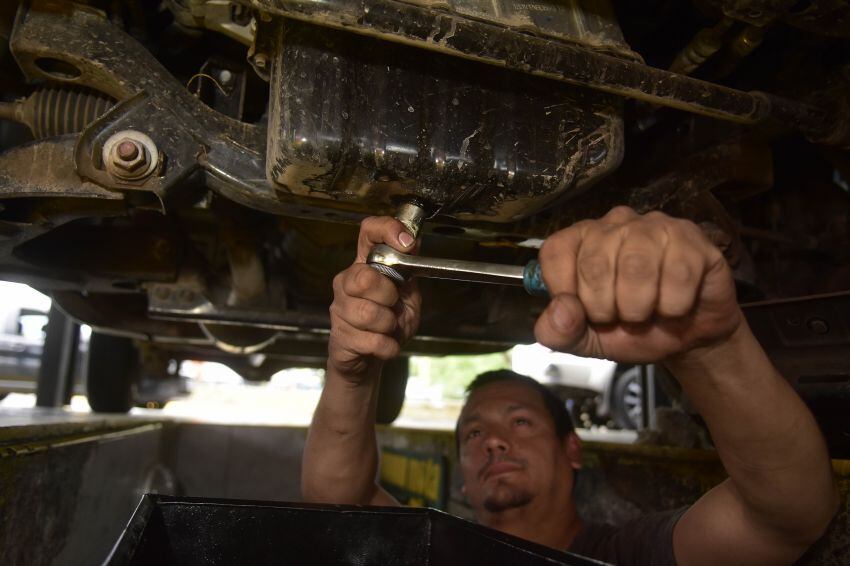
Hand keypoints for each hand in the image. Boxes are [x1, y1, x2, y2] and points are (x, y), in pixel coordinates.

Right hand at [328, 217, 421, 379]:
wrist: (371, 359)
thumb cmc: (389, 322)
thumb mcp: (407, 294)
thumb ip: (409, 271)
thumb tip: (414, 240)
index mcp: (365, 265)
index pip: (369, 232)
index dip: (387, 230)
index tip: (406, 244)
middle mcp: (347, 282)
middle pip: (364, 278)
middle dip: (388, 295)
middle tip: (393, 304)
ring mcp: (340, 309)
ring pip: (367, 313)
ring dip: (388, 325)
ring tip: (388, 327)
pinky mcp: (340, 336)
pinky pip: (371, 340)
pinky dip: (387, 346)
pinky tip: (385, 344)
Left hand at [534, 206, 741, 363]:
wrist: (686, 340)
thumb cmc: (631, 329)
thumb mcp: (585, 340)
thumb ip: (558, 330)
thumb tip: (562, 309)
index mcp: (580, 239)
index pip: (555, 253)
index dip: (566, 292)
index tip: (586, 312)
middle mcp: (615, 224)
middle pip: (594, 263)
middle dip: (605, 308)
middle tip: (622, 317)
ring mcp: (655, 226)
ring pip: (635, 266)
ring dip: (640, 307)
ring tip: (648, 312)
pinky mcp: (692, 238)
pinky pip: (678, 273)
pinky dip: (674, 305)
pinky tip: (676, 305)